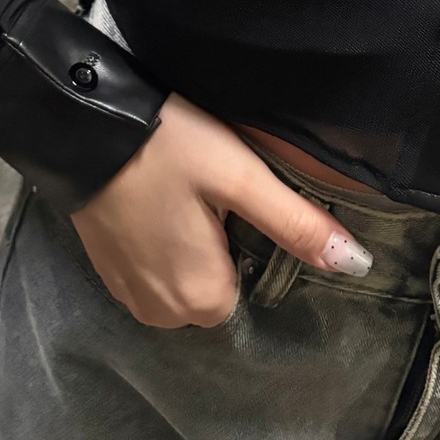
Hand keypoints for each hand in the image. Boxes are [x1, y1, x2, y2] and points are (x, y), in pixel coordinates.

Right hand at [70, 92, 373, 327]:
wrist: (83, 126)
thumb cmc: (168, 149)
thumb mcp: (241, 179)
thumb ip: (297, 225)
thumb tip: (357, 264)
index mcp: (201, 299)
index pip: (249, 288)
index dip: (249, 242)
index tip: (232, 204)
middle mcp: (163, 314)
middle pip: (218, 288)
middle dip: (220, 246)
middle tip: (204, 193)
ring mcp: (129, 297)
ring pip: (185, 281)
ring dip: (189, 246)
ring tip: (179, 195)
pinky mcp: (107, 275)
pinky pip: (154, 273)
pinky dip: (160, 245)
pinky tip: (155, 203)